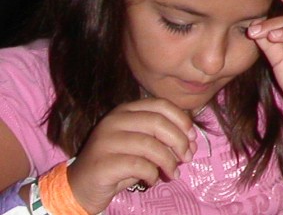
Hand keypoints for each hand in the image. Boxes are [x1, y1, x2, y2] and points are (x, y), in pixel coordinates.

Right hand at [68, 98, 195, 210]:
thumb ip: (163, 140)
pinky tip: (153, 180)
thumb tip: (192, 143)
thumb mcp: (142, 147)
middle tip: (188, 157)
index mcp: (125, 110)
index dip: (181, 119)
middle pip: (158, 123)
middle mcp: (113, 121)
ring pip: (150, 145)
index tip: (193, 136)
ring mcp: (105, 141)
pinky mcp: (102, 163)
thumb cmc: (117, 164)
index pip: (160, 105)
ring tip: (173, 173)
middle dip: (179, 141)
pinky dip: (152, 173)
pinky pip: (139, 165)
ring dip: (168, 161)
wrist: (80, 187)